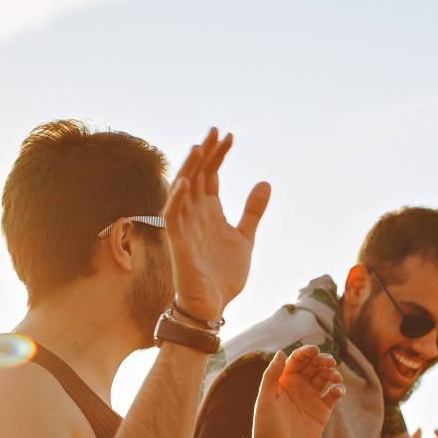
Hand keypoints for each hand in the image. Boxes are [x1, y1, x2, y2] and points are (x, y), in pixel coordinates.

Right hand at [162, 128, 271, 318]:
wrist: (211, 306)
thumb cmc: (223, 274)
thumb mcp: (244, 238)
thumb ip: (252, 211)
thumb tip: (265, 182)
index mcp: (210, 212)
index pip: (211, 175)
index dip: (219, 155)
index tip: (230, 136)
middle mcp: (195, 214)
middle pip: (197, 176)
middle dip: (206, 154)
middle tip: (216, 131)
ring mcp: (185, 227)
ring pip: (183, 191)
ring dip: (190, 169)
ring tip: (200, 147)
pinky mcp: (178, 244)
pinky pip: (173, 218)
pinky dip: (177, 199)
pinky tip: (185, 182)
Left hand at [250, 347, 345, 437]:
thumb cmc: (266, 426)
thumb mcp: (266, 399)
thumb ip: (271, 375)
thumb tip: (281, 352)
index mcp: (284, 380)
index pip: (297, 360)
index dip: (306, 352)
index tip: (315, 350)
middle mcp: (299, 386)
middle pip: (314, 366)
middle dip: (323, 360)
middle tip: (329, 361)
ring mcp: (311, 398)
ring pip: (326, 378)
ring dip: (332, 373)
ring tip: (335, 377)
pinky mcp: (322, 411)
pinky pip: (334, 395)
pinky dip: (339, 390)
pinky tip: (338, 391)